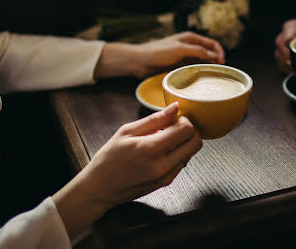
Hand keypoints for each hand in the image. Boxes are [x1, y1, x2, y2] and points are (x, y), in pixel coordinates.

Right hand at [53, 103, 202, 238]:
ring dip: (184, 142)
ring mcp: (166, 176)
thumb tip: (175, 107)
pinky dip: (178, 154)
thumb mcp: (126, 132)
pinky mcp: (166, 182)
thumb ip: (155, 119)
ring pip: (191, 153)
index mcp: (150, 149)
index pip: (186, 130)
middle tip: (174, 127)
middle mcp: (162, 165)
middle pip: (195, 142)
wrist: (100, 188)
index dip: (184, 120)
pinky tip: (162, 151)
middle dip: (189, 130)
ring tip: (165, 139)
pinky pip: (183, 163)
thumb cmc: (109, 159)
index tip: (174, 119)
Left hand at [132, 32, 225, 76]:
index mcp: (190, 38)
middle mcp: (189, 45)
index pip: (212, 43)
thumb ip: (198, 52)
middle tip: (219, 72)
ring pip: (201, 61)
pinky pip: (192, 67)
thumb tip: (214, 56)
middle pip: (208, 52)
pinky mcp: (178, 64)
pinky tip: (199, 78)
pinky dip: (198, 71)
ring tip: (211, 76)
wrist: (139, 61)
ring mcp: (184, 55)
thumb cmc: (157, 52)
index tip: (222, 63)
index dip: (219, 52)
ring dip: (206, 67)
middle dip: (215, 60)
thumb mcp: (180, 50)